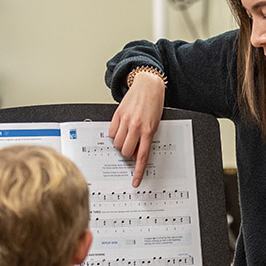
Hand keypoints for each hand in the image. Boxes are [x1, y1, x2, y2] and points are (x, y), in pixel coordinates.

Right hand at [110, 71, 164, 186]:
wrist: (148, 85)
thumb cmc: (154, 104)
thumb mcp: (154, 124)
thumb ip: (145, 139)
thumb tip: (136, 154)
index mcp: (147, 130)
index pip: (142, 156)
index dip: (138, 171)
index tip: (136, 181)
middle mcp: (135, 126)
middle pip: (126, 152)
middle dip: (128, 153)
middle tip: (133, 146)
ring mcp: (125, 121)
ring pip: (117, 144)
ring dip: (122, 144)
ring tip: (128, 135)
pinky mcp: (117, 114)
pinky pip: (111, 133)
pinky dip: (115, 134)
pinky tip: (122, 128)